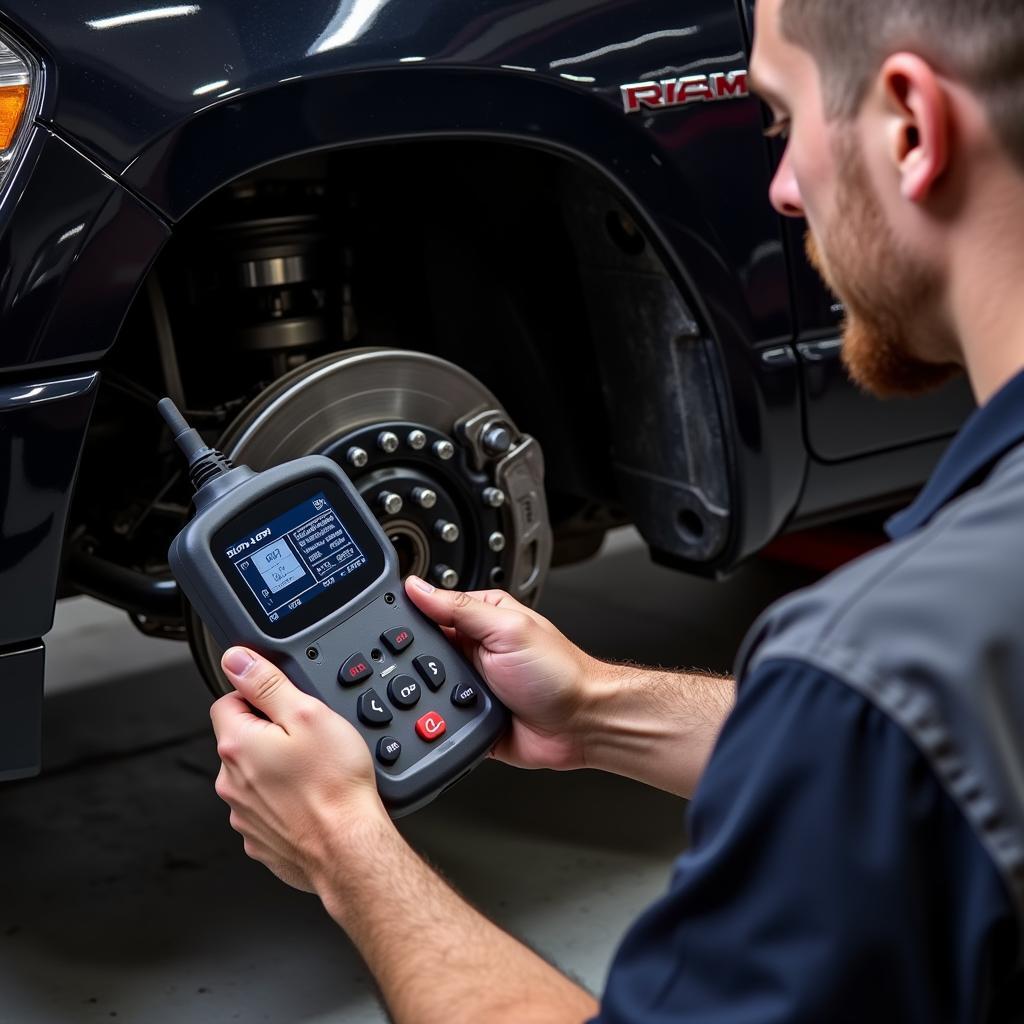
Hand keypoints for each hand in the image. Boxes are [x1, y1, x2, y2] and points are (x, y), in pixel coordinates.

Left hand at [210, 647, 389, 894]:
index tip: (285, 705)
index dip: (258, 696)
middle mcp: (230, 781)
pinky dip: (284, 802)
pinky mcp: (259, 839)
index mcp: (238, 744)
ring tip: (314, 772)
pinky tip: (311, 799)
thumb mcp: (308, 713)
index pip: (227, 701)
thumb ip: (267, 682)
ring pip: (254, 775)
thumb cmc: (334, 785)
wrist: (348, 847)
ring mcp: (243, 814)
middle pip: (241, 739)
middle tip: (309, 739)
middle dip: (269, 734)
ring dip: (276, 769)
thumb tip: (237, 660)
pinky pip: (266, 808)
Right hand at [404, 576, 596, 771]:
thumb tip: (419, 586)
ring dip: (422, 696)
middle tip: (405, 668)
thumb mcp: (508, 629)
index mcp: (480, 619)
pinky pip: (438, 720)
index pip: (431, 611)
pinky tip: (434, 721)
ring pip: (424, 690)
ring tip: (426, 698)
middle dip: (412, 663)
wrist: (581, 725)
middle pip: (421, 653)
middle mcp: (473, 650)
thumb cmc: (559, 673)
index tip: (382, 623)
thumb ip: (461, 608)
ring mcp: (470, 686)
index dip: (408, 617)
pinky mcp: (469, 719)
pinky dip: (433, 721)